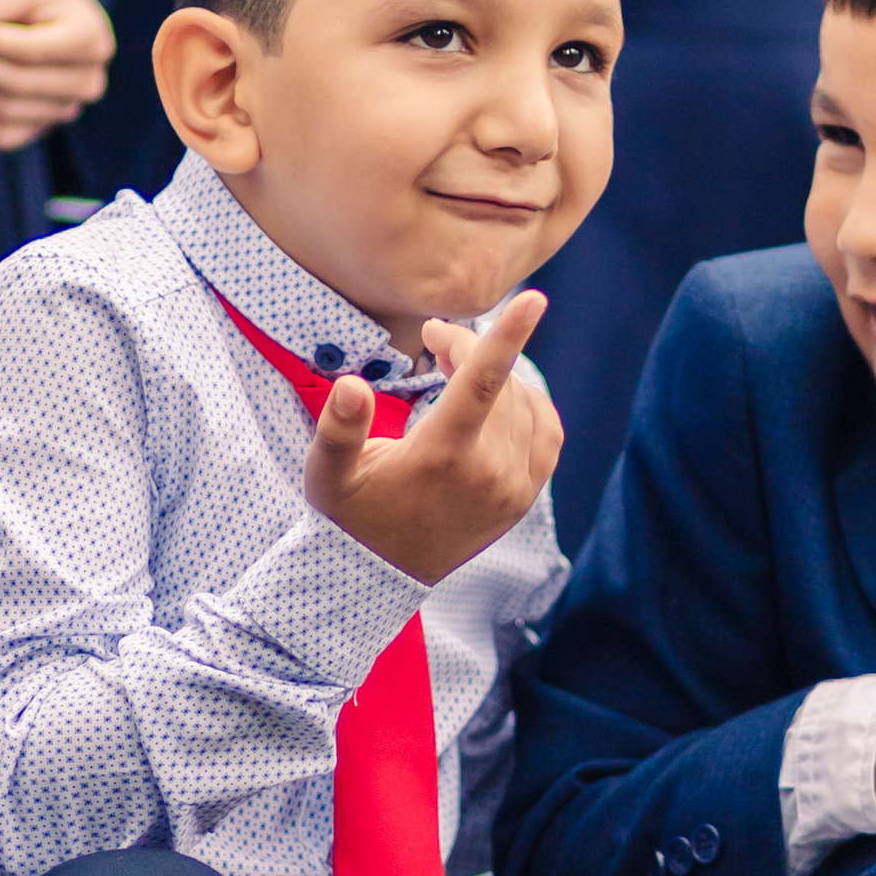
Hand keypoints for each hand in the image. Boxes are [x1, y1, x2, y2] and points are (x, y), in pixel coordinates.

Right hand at [303, 291, 559, 584]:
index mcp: (442, 457)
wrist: (377, 576)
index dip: (509, 336)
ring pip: (525, 404)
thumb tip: (350, 384)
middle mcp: (487, 473)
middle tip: (435, 341)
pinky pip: (547, 434)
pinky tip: (505, 397)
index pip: (483, 383)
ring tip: (459, 370)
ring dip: (499, 375)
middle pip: (499, 384)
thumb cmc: (349, 515)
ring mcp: (512, 489)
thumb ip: (338, 428)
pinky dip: (531, 405)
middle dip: (469, 350)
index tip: (534, 299)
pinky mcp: (523, 499)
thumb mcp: (328, 473)